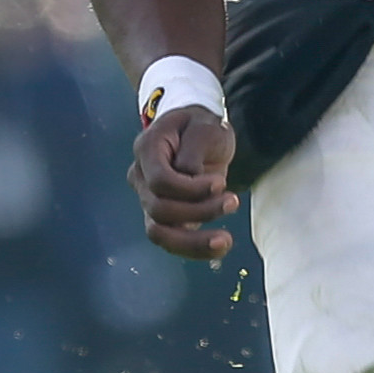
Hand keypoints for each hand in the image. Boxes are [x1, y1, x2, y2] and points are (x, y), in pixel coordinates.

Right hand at [128, 104, 238, 259]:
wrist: (198, 130)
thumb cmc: (201, 124)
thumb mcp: (204, 126)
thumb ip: (194, 150)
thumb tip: (190, 178)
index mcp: (147, 149)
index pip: (160, 181)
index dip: (190, 189)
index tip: (221, 182)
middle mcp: (141, 177)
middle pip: (159, 209)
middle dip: (199, 211)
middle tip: (233, 201)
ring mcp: (149, 198)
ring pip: (159, 233)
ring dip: (193, 241)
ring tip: (226, 240)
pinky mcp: (164, 216)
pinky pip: (171, 240)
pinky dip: (194, 248)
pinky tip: (218, 248)